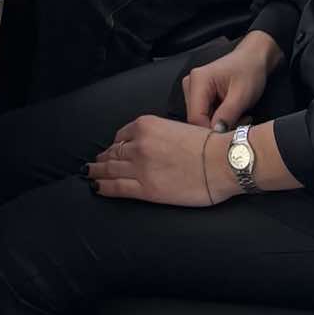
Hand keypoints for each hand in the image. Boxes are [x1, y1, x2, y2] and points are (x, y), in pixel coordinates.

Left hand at [88, 115, 229, 206]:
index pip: (121, 136)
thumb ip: (158, 134)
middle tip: (94, 164)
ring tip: (91, 174)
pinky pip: (117, 187)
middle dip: (103, 159)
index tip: (111, 150)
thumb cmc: (208, 145)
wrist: (222, 162)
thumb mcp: (176, 127)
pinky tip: (96, 187)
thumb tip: (151, 144)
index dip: (114, 145)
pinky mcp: (146, 188)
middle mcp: (138, 144)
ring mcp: (140, 167)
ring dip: (98, 172)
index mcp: (145, 125)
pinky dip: (103, 187)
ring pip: (110, 169)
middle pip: (113, 152)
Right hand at [181, 33, 280, 130]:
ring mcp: (193, 90)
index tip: (230, 135)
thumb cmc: (249, 71)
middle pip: (197, 119)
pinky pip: (205, 115)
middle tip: (242, 123)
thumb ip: (227, 115)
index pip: (195, 117)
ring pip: (202, 119)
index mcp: (198, 81)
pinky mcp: (199, 95)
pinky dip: (221, 119)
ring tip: (241, 116)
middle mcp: (190, 85)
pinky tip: (234, 114)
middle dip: (219, 127)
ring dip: (222, 124)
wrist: (253, 59)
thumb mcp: (241, 95)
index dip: (210, 130)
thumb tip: (216, 134)